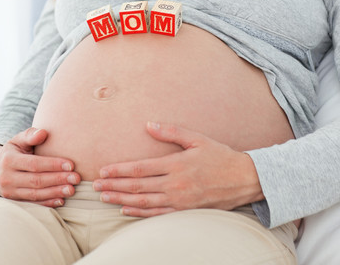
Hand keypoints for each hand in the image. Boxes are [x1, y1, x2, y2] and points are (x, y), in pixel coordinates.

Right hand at [0, 128, 80, 206]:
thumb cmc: (14, 150)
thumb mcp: (19, 139)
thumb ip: (31, 135)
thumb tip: (43, 133)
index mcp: (8, 160)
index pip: (34, 164)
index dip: (53, 165)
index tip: (71, 164)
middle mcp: (7, 178)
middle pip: (36, 180)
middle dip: (58, 179)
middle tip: (76, 178)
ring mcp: (9, 192)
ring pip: (35, 194)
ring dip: (55, 192)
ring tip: (72, 189)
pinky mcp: (14, 201)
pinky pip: (33, 204)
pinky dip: (47, 203)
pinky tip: (61, 200)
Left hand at [92, 122, 263, 216]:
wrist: (244, 179)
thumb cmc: (220, 156)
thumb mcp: (197, 138)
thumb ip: (172, 132)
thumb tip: (148, 125)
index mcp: (176, 164)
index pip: (140, 168)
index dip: (120, 170)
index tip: (104, 171)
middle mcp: (175, 184)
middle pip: (138, 187)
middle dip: (114, 186)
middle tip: (95, 187)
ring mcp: (180, 200)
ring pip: (144, 202)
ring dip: (122, 200)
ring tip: (105, 198)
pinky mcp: (185, 211)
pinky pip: (157, 214)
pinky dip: (139, 213)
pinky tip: (126, 210)